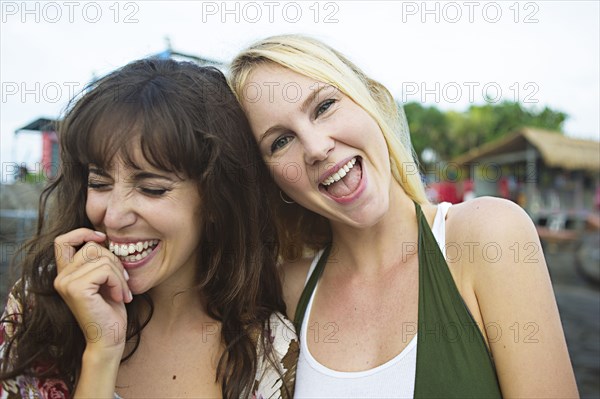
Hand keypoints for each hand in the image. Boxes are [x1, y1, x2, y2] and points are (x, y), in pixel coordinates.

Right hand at [54, 228, 131, 355]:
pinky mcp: (76, 289)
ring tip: (122, 292)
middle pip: (92, 247)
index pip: (62, 240)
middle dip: (115, 261)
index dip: (83, 233)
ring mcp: (66, 283)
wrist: (109, 338)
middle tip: (123, 282)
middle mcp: (61, 277)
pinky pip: (105, 270)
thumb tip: (104, 237)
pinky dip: (118, 282)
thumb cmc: (110, 310)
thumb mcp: (104, 280)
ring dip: (120, 274)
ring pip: (102, 258)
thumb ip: (98, 261)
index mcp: (65, 274)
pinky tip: (119, 297)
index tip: (102, 238)